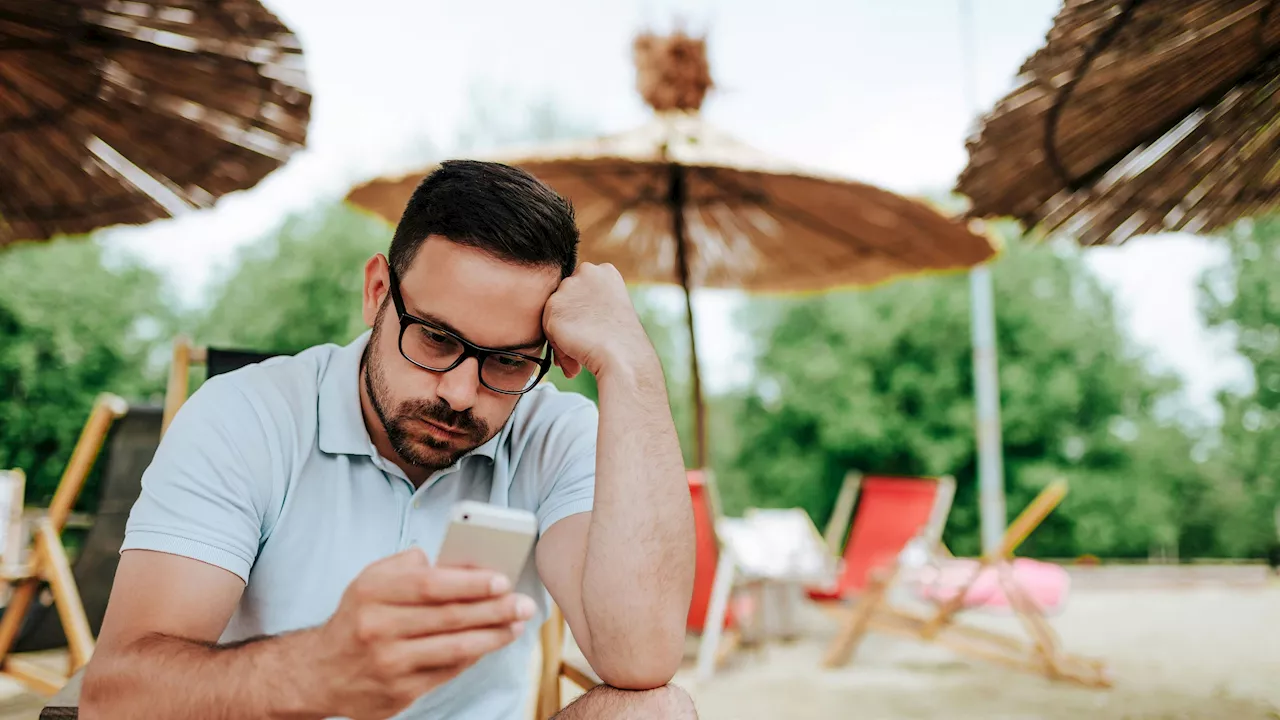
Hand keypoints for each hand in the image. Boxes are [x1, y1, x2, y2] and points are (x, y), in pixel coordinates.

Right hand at [310, 548, 534, 719]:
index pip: (430, 584)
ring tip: (517, 624)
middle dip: (494, 610)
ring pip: (454, 648)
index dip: (470, 583)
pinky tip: (491, 644)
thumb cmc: (358, 617)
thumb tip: (458, 562)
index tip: (502, 580)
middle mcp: (377, 628)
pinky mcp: (398, 693)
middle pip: (448, 617)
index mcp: (372, 592)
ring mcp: (388, 663)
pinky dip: (474, 657)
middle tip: (524, 604)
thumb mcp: (370, 581)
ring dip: (493, 636)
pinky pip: (447, 672)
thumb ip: (409, 566)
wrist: (318, 673)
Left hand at [543, 262, 656, 378]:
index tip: (593, 331)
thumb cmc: (622, 341)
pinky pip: (548, 330)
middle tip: (584, 345)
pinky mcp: (553, 308)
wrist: (622, 356)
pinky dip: (558, 348)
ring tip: (578, 358)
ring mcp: (568, 288)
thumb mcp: (613, 309)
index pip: (582, 288)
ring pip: (556, 314)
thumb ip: (591, 302)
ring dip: (563, 337)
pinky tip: (573, 362)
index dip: (584, 312)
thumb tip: (570, 313)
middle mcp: (585, 272)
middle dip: (571, 322)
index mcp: (605, 271)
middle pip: (566, 298)